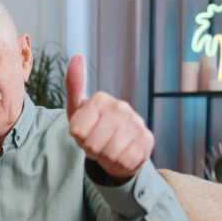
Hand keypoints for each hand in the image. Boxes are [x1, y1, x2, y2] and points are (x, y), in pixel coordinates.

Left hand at [65, 55, 153, 180]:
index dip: (78, 139)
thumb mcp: (77, 109)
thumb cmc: (93, 127)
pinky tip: (122, 154)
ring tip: (108, 149)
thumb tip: (77, 57)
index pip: (76, 131)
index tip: (84, 134)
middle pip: (92, 144)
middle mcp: (120, 107)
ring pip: (109, 153)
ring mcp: (136, 123)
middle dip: (92, 149)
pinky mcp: (147, 140)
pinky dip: (120, 163)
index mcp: (100, 100)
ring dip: (105, 157)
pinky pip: (125, 161)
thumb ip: (74, 85)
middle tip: (97, 144)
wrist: (118, 147)